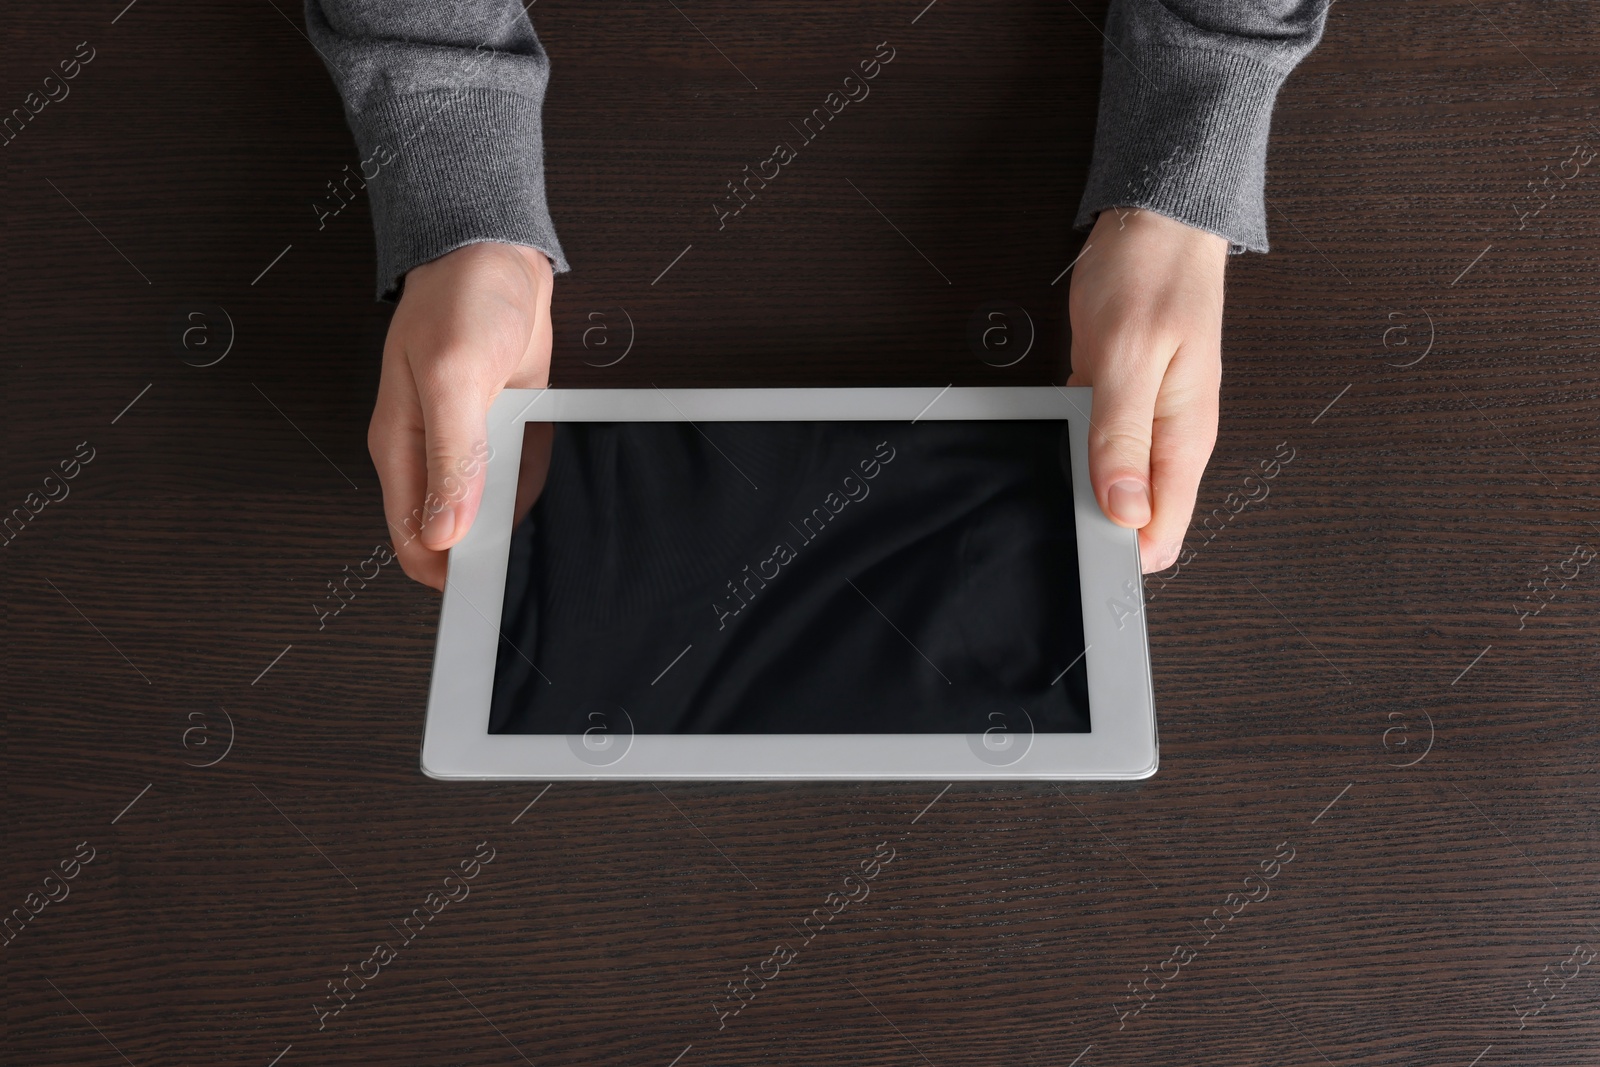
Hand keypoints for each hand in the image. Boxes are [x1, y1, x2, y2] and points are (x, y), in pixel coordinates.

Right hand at [369, 242, 554, 589]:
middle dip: (485, 557)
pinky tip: (562, 501)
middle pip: (453, 533)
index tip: (482, 593)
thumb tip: (445, 528)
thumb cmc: (460, 298)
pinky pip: (526, 481)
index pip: (412, 538)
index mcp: (401, 446)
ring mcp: (475, 443)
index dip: (443, 573)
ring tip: (550, 543)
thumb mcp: (453, 375)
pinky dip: (541, 492)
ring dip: (517, 527)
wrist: (498, 252)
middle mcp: (435, 452)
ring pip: (492, 512)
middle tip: (524, 571)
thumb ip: (452, 454)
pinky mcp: (511, 430)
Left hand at [1066, 207, 1226, 572]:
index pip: (1162, 531)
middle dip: (1093, 521)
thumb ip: (1123, 437)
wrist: (1158, 220)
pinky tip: (1054, 430)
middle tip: (1051, 503)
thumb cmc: (1150, 274)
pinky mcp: (1124, 401)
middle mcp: (1171, 437)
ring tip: (1048, 463)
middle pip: (1136, 515)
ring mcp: (1148, 420)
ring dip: (1081, 482)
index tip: (1077, 548)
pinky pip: (1098, 446)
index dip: (1119, 550)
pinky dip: (1073, 444)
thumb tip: (1125, 510)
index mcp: (1184, 437)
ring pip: (1114, 483)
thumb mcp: (1126, 356)